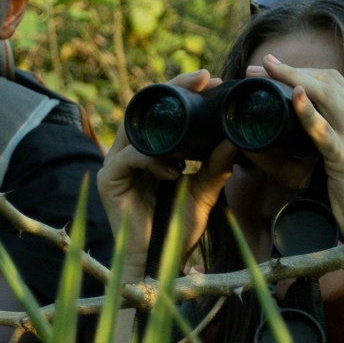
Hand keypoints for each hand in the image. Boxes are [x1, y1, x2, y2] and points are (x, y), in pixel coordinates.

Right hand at [99, 70, 237, 277]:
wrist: (158, 264)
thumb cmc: (175, 230)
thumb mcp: (203, 192)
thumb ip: (216, 167)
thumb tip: (236, 138)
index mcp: (147, 151)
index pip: (161, 111)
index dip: (182, 90)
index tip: (211, 80)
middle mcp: (127, 153)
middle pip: (146, 109)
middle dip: (173, 89)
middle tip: (202, 78)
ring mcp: (114, 165)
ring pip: (135, 126)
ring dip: (163, 116)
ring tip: (191, 110)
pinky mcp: (107, 180)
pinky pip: (129, 158)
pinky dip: (152, 159)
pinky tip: (172, 168)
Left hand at [256, 52, 343, 236]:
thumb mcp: (330, 166)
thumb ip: (300, 152)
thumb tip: (253, 145)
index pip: (334, 81)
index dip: (302, 70)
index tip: (271, 67)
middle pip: (329, 82)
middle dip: (292, 70)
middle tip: (259, 66)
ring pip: (328, 97)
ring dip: (294, 79)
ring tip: (267, 72)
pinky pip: (326, 132)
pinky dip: (309, 113)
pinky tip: (294, 98)